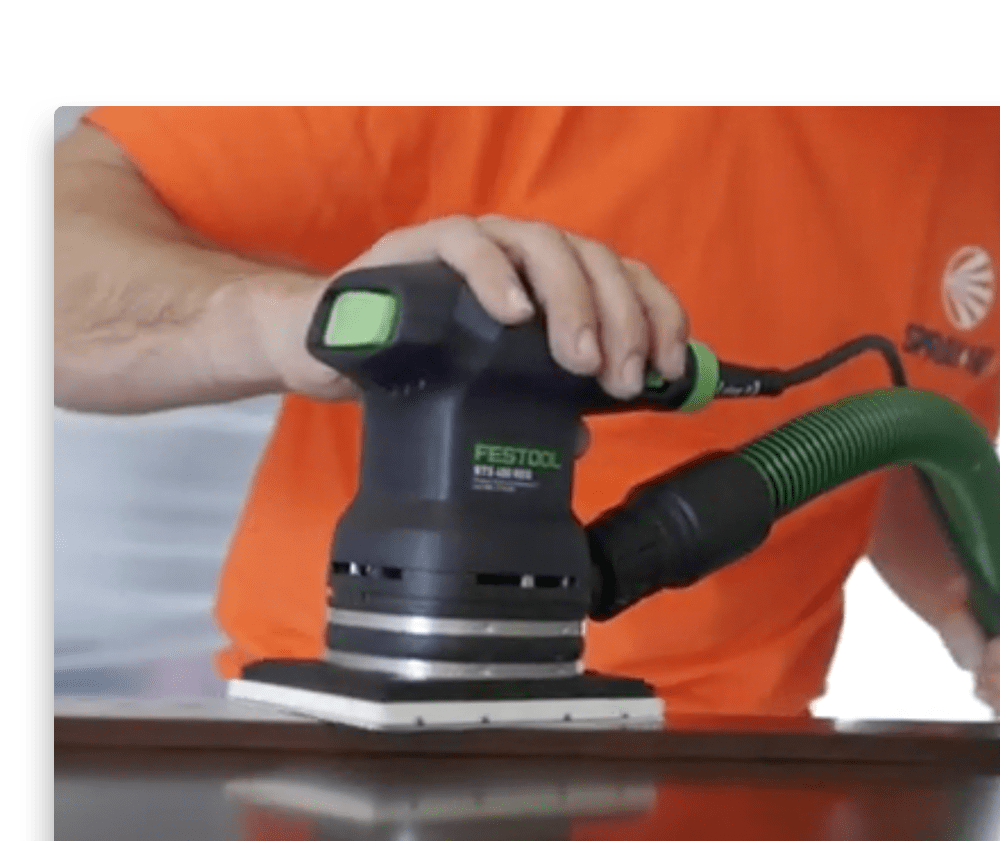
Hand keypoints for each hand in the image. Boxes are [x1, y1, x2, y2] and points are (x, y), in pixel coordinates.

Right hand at [265, 215, 689, 401]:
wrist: (332, 348)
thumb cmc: (422, 361)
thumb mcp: (493, 391)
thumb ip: (539, 406)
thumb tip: (584, 438)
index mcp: (551, 283)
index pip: (625, 280)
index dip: (657, 317)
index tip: (667, 368)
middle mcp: (522, 255)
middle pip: (594, 261)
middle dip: (620, 320)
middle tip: (618, 379)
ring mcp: (475, 244)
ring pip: (543, 245)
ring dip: (571, 301)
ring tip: (576, 357)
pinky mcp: (420, 247)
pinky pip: (465, 243)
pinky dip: (495, 275)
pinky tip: (513, 314)